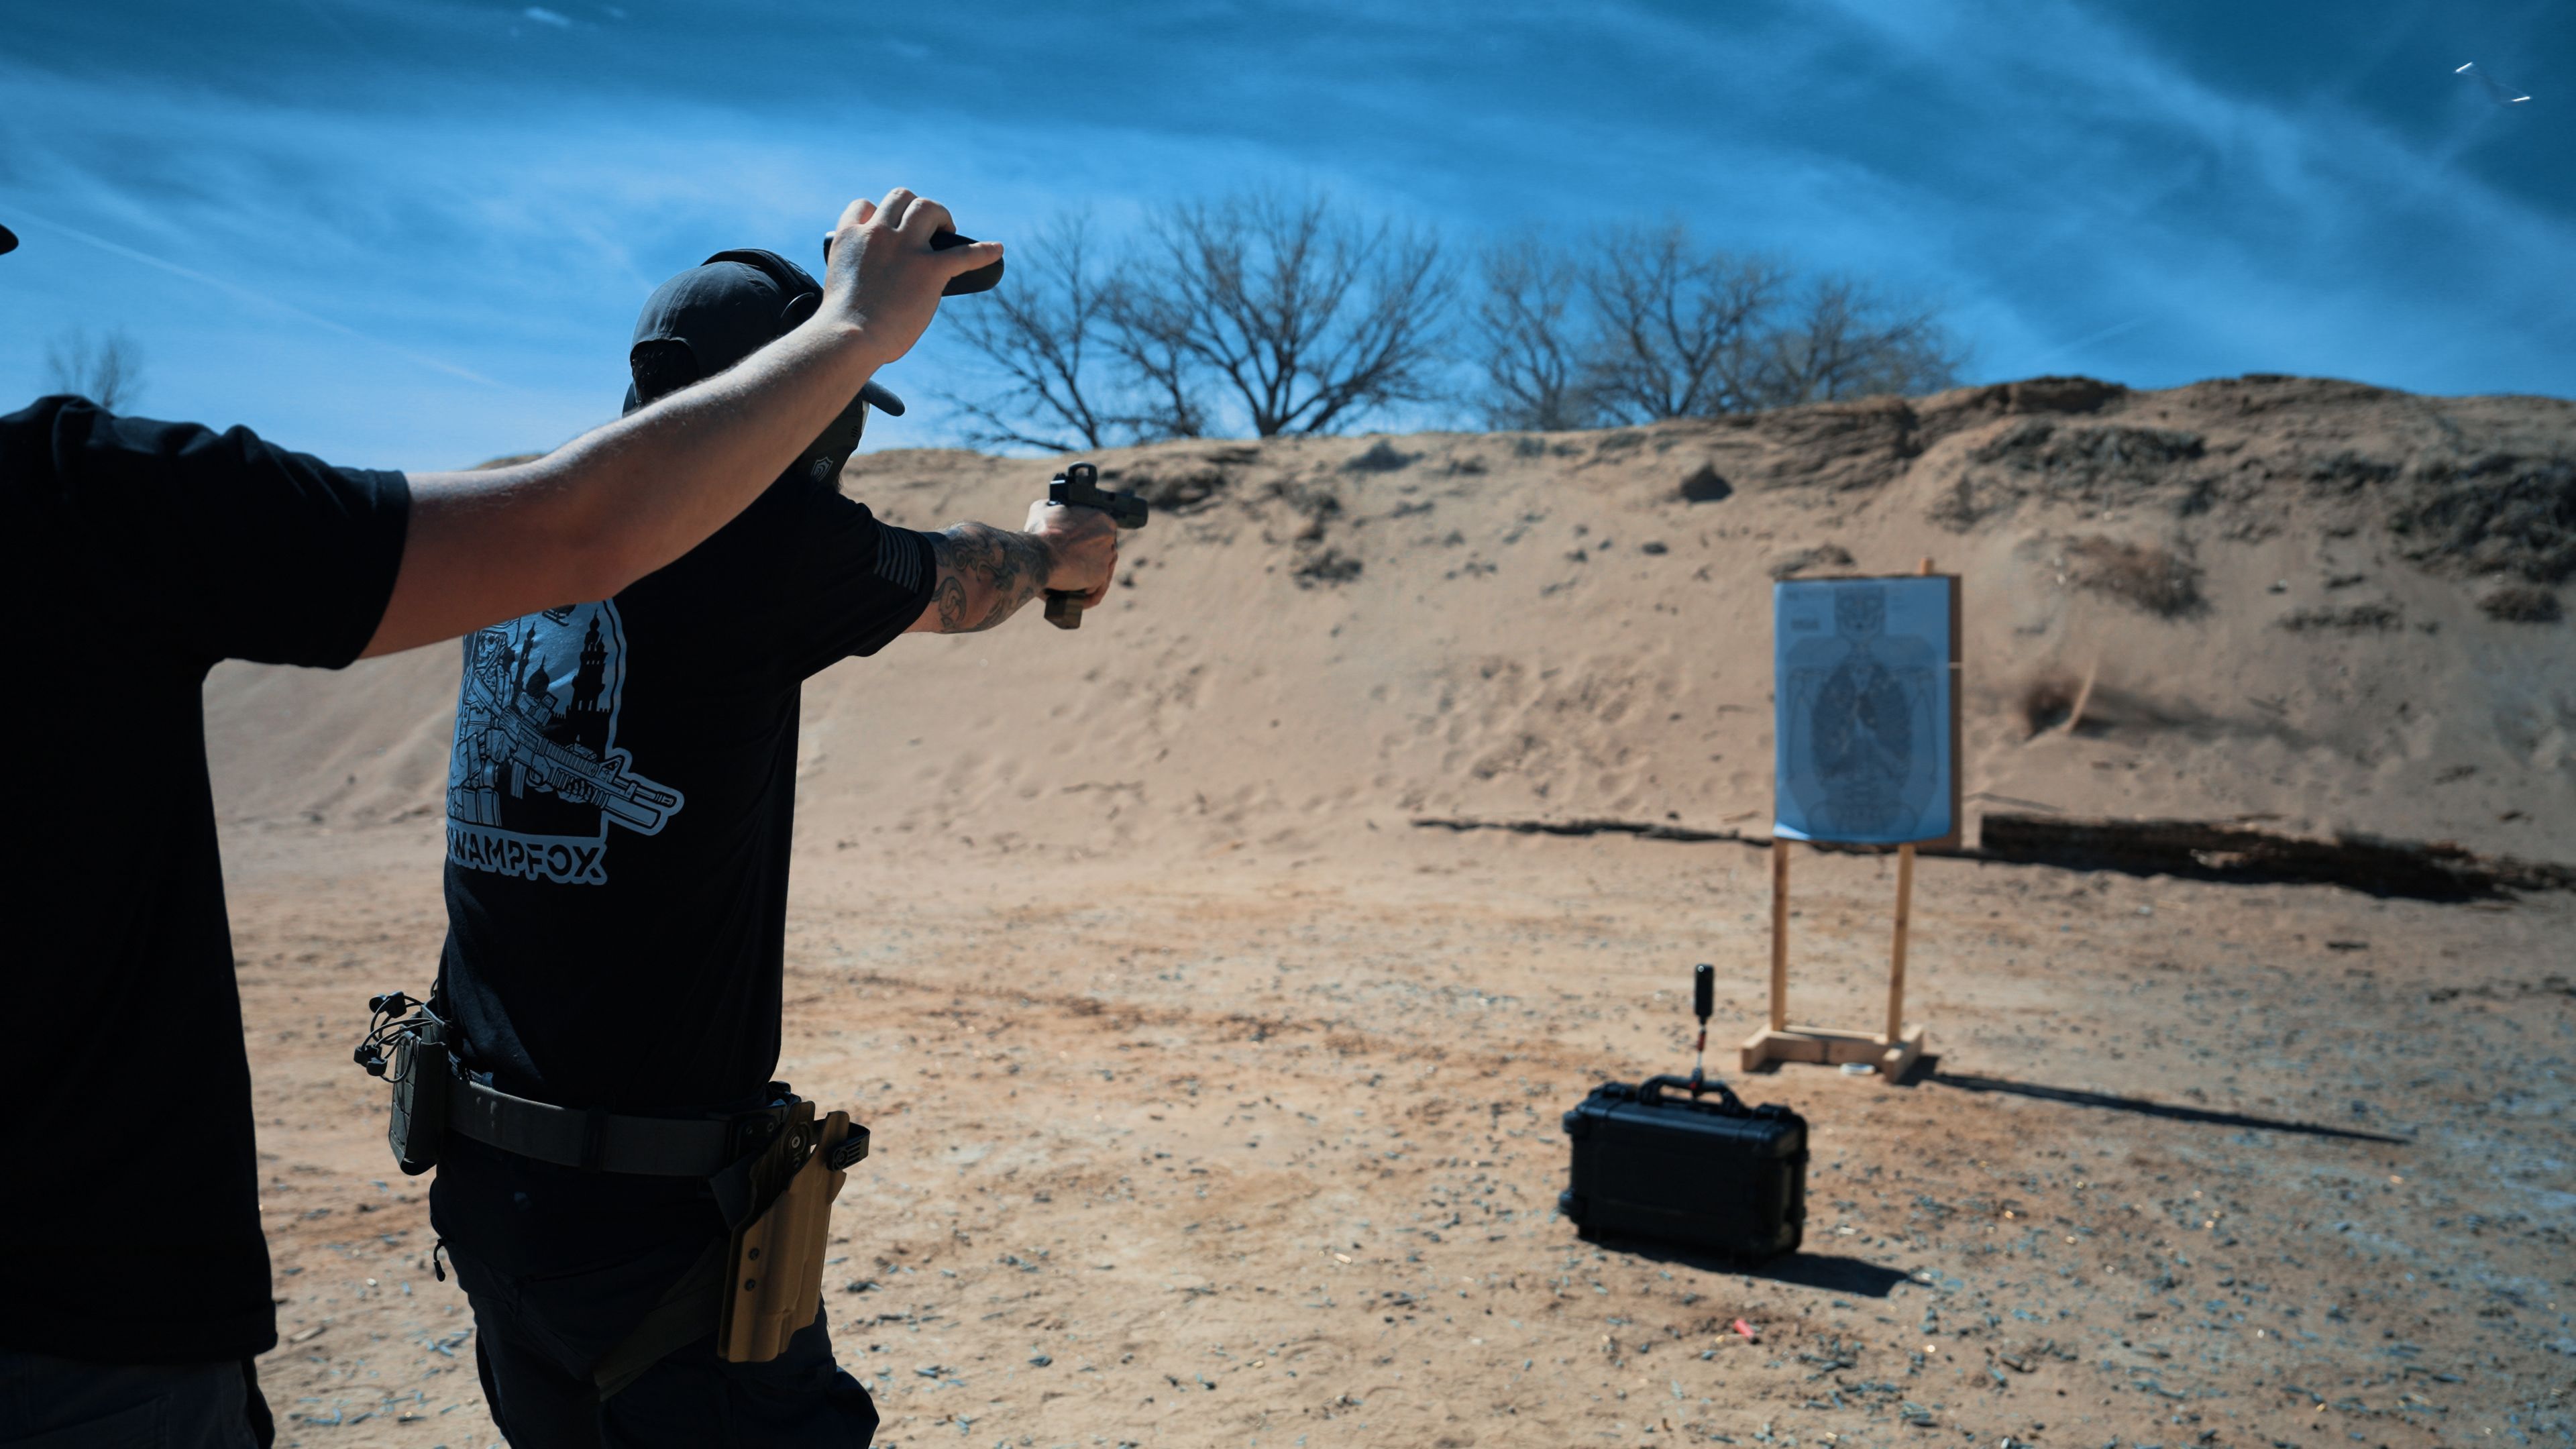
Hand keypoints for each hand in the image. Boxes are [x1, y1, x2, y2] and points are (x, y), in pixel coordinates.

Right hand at [817, 189, 1003, 365]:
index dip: (876, 212)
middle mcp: (877, 233)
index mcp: (849, 238)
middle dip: (915, 207)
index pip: (862, 206)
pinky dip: (984, 251)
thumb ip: (857, 276)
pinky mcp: (930, 270)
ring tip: (949, 231)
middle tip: (927, 228)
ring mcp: (904, 248)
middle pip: (901, 197)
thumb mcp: (840, 286)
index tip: (885, 225)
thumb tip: (878, 293)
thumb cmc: (843, 326)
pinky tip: (997, 250)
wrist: (849, 338)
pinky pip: (964, 253)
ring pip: (927, 208)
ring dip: (941, 215)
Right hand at [1025, 498, 1117, 606]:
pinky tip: (1077, 601)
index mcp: (1101, 518)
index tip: (1077, 550)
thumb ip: (1056, 510)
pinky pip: (1095, 590)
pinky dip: (1086, 597)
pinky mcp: (1100, 577)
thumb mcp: (1043, 510)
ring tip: (1074, 589)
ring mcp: (1106, 558)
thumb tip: (1053, 513)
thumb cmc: (1040, 532)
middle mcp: (1109, 537)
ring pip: (1101, 573)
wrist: (1038, 555)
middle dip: (1090, 563)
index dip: (1088, 543)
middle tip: (1074, 570)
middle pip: (1102, 554)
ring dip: (1089, 582)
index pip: (1100, 532)